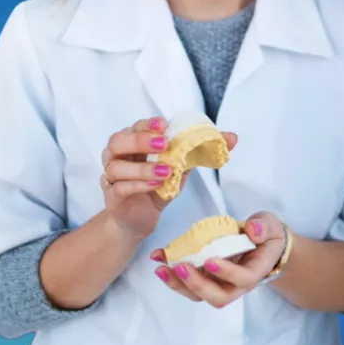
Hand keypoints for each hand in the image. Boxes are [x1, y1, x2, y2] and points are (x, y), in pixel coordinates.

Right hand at [100, 117, 237, 240]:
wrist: (140, 220)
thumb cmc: (158, 187)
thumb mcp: (181, 168)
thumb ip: (200, 151)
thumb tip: (231, 138)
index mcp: (133, 145)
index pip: (134, 127)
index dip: (146, 124)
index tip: (163, 125)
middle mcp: (117, 157)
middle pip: (117, 141)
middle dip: (139, 140)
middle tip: (163, 144)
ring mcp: (111, 178)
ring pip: (115, 166)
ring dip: (142, 168)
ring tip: (166, 171)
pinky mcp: (113, 198)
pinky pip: (118, 188)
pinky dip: (137, 185)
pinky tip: (155, 186)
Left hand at [150, 211, 286, 307]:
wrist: (263, 247)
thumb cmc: (266, 236)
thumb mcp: (270, 226)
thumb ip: (264, 227)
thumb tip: (252, 230)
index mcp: (255, 271)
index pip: (243, 279)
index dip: (227, 273)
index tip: (209, 260)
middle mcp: (237, 285)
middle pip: (218, 297)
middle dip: (197, 284)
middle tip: (180, 266)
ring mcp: (220, 285)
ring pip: (200, 296)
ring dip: (179, 285)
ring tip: (162, 269)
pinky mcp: (206, 280)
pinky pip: (189, 286)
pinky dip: (172, 277)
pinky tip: (160, 262)